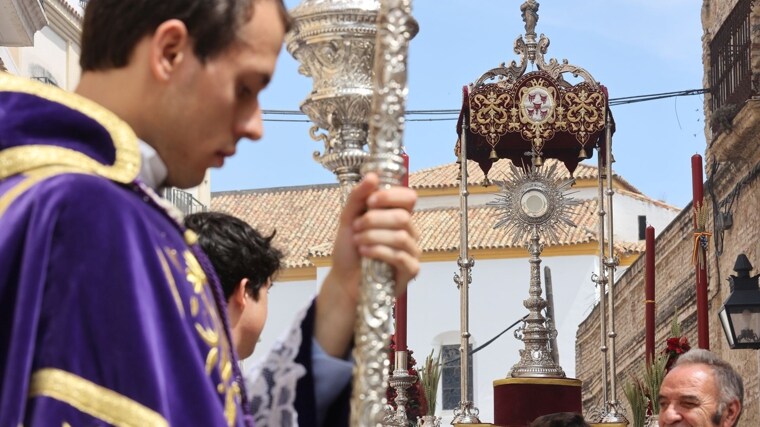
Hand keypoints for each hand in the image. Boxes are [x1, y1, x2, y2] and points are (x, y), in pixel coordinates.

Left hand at [315, 173, 419, 356]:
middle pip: (402, 217)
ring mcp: (412, 252)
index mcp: (397, 217)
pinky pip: (400, 256)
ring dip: (373, 237)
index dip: (391, 196)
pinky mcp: (411, 270)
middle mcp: (409, 232)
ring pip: (401, 236)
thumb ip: (358, 197)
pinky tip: (365, 253)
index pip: (409, 197)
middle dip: (374, 220)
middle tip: (356, 227)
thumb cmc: (349, 251)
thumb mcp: (347, 219)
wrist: (343, 281)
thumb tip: (372, 176)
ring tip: (357, 242)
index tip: (370, 201)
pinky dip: (379, 252)